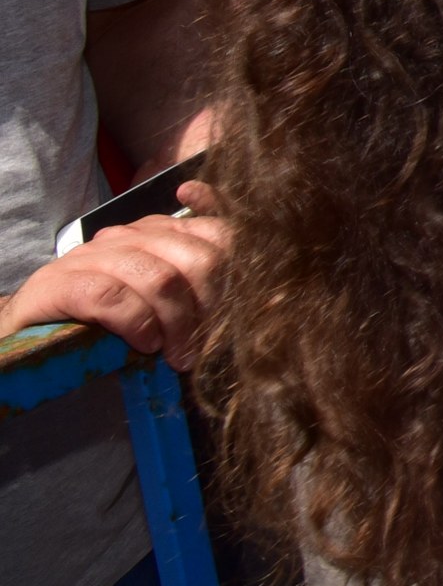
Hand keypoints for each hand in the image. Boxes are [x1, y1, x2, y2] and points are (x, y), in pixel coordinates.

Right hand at [0, 186, 228, 366]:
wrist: (33, 328)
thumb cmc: (109, 319)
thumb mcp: (165, 302)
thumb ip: (206, 292)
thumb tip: (267, 302)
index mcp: (162, 231)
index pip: (220, 235)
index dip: (238, 277)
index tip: (240, 314)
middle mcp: (131, 234)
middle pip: (197, 258)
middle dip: (209, 308)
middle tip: (204, 347)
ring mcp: (95, 254)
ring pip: (159, 278)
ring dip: (175, 324)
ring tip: (174, 354)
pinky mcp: (62, 282)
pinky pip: (114, 297)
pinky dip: (136, 324)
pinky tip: (141, 343)